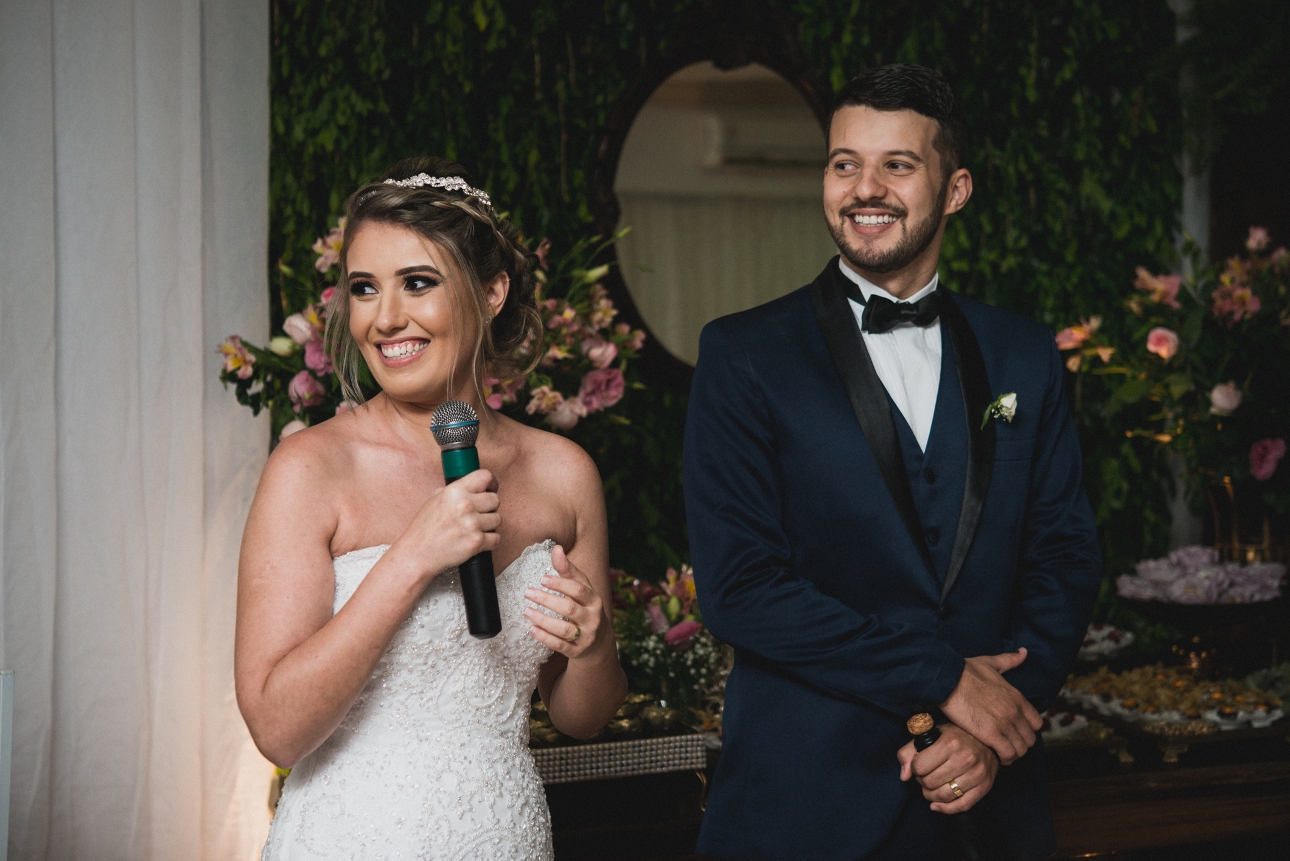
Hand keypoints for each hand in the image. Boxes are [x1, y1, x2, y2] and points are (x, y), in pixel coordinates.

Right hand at [400, 469, 500, 577]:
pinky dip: (489, 541)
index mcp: (455, 491)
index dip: (491, 483)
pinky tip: (476, 540)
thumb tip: (475, 486)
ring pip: (498, 519)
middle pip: (495, 499)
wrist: (417, 553)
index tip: (490, 489)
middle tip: (478, 514)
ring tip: (474, 529)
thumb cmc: (424, 528)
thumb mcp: (435, 498)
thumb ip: (457, 490)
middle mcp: (465, 505)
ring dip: (489, 525)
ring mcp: (472, 524)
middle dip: (489, 507)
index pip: (485, 476)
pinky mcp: (476, 542)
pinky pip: (496, 538)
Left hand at [524, 545, 609, 659]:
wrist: (598, 642)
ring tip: (526, 611)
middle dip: (547, 600)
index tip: (542, 579)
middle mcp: (593, 619)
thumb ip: (568, 570)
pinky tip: (532, 629)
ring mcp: (586, 636)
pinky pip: (560, 645)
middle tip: (528, 592)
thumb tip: (557, 548)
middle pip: (569, 609)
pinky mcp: (577, 651)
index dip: (560, 584)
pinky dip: (545, 637)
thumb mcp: (581, 589)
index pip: (578, 590)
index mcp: (595, 600)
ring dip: (543, 620)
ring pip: (564, 629)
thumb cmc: (585, 608)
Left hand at [897, 725, 998, 813]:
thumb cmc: (955, 737)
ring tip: (931, 788)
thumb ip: (909, 751)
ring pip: (944, 796)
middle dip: (923, 781)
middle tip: (926, 776)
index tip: (919, 765)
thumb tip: (904, 776)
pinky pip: (962, 806)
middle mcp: (965, 758)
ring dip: (931, 796)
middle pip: (930, 782)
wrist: (987, 741)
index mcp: (949, 742)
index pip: (919, 766)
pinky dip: (946, 809)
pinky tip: (936, 805)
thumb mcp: (930, 735)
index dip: (915, 768)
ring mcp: (977, 773)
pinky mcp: (985, 786)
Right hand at [940, 648, 1041, 764]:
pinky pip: (1007, 754)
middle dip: (1020, 744)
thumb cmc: (966, 671)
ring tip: (1002, 753)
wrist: (948, 679)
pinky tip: (995, 756)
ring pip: (1020, 749)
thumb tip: (1024, 652)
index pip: (1037, 723)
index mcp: (1017, 697)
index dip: (1027, 729)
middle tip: (1008, 745)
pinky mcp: (990, 734)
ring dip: (1012, 754)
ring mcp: (1004, 723)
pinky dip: (1004, 758)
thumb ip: (1010, 660)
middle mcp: (1015, 712)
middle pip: (1030, 739)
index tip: (1016, 731)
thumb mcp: (992, 663)